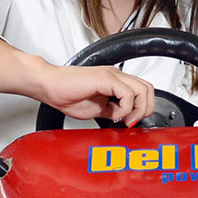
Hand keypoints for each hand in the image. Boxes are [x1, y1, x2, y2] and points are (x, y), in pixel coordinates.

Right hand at [32, 62, 158, 125]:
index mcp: (115, 81)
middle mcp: (116, 76)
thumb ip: (112, 111)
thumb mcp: (97, 109)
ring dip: (138, 109)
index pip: (143, 91)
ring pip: (143, 89)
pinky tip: (113, 115)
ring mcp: (112, 75)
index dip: (143, 108)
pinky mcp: (106, 78)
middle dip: (145, 109)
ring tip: (124, 119)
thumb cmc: (66, 94)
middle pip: (148, 88)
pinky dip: (125, 108)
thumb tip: (124, 118)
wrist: (49, 86)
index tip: (130, 122)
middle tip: (131, 122)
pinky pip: (128, 94)